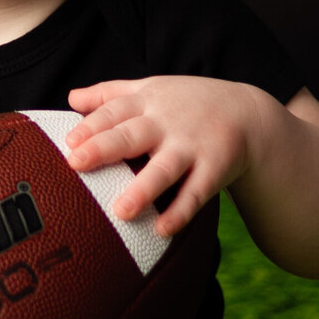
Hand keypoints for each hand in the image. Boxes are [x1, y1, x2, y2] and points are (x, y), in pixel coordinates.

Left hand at [65, 76, 269, 237]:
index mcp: (148, 102)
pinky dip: (181, 212)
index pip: (114, 111)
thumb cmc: (188, 103)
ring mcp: (191, 146)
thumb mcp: (152, 89)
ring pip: (164, 168)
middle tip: (76, 164)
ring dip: (143, 189)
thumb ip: (111, 94)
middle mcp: (167, 123)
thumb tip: (72, 98)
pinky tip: (162, 230)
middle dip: (104, 148)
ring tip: (122, 211)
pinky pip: (196, 194)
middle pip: (132, 135)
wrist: (249, 114)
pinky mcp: (214, 169)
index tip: (68, 143)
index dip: (91, 126)